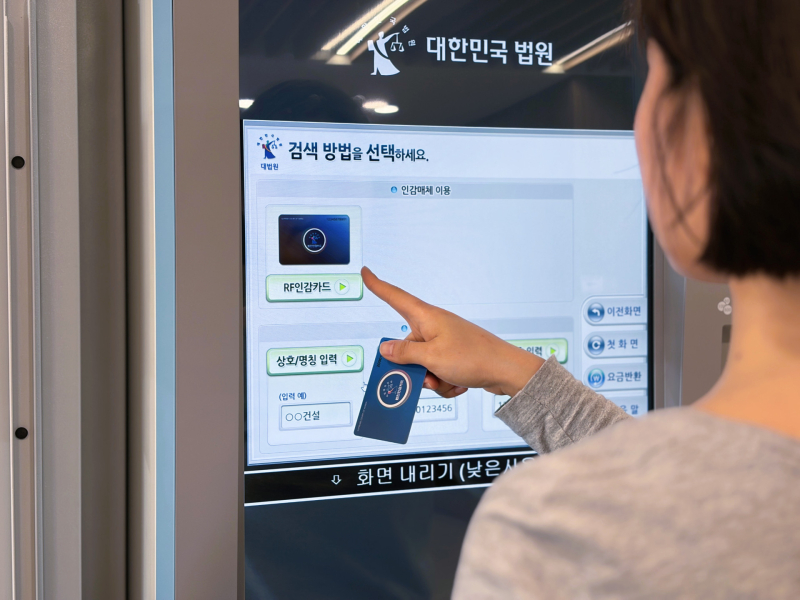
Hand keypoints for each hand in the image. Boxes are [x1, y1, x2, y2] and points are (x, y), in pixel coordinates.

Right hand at [362, 267, 544, 397]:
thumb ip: (404, 354)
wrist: (507, 371)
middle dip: (413, 368)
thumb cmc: (473, 357)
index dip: (378, 285)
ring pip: (423, 364)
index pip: (395, 297)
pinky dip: (446, 382)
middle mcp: (434, 327)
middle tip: (427, 377)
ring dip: (432, 379)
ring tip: (449, 380)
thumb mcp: (431, 358)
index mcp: (426, 318)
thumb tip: (385, 348)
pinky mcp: (454, 356)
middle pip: (406, 346)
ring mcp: (445, 342)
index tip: (365, 271)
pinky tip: (460, 384)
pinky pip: (438, 372)